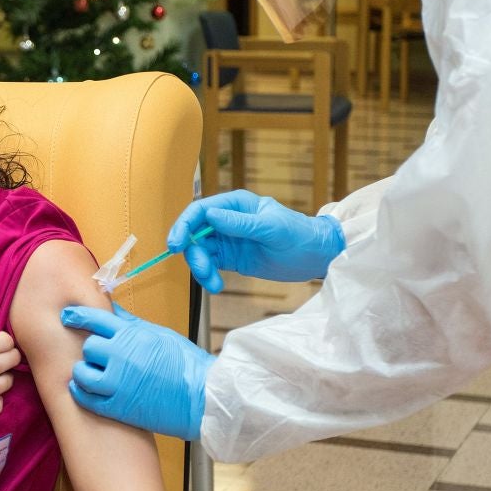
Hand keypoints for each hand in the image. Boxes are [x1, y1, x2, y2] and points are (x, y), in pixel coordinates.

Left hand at [61, 305, 212, 440]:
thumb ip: (133, 323)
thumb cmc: (186, 364)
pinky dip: (81, 393)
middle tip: (98, 356)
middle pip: (88, 347)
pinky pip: (87, 399)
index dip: (77, 316)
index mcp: (133, 335)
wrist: (203, 397)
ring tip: (90, 374)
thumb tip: (112, 310)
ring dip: (83, 372)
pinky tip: (82, 389)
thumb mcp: (160, 334)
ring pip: (82, 373)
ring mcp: (119, 383)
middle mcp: (122, 356)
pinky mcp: (119, 407)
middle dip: (91, 350)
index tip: (67, 316)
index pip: (95, 319)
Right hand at [167, 190, 346, 291]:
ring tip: (214, 285)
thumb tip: (211, 216)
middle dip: (194, 254)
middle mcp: (226, 220)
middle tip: (203, 272)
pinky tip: (217, 286)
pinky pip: (209, 265)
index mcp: (235, 204)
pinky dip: (208, 276)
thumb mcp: (271, 228)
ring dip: (201, 269)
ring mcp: (227, 240)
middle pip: (195, 233)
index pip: (200, 210)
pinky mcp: (230, 258)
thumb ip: (241, 223)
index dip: (183, 225)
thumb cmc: (299, 235)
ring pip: (200, 252)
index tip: (175, 245)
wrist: (314, 256)